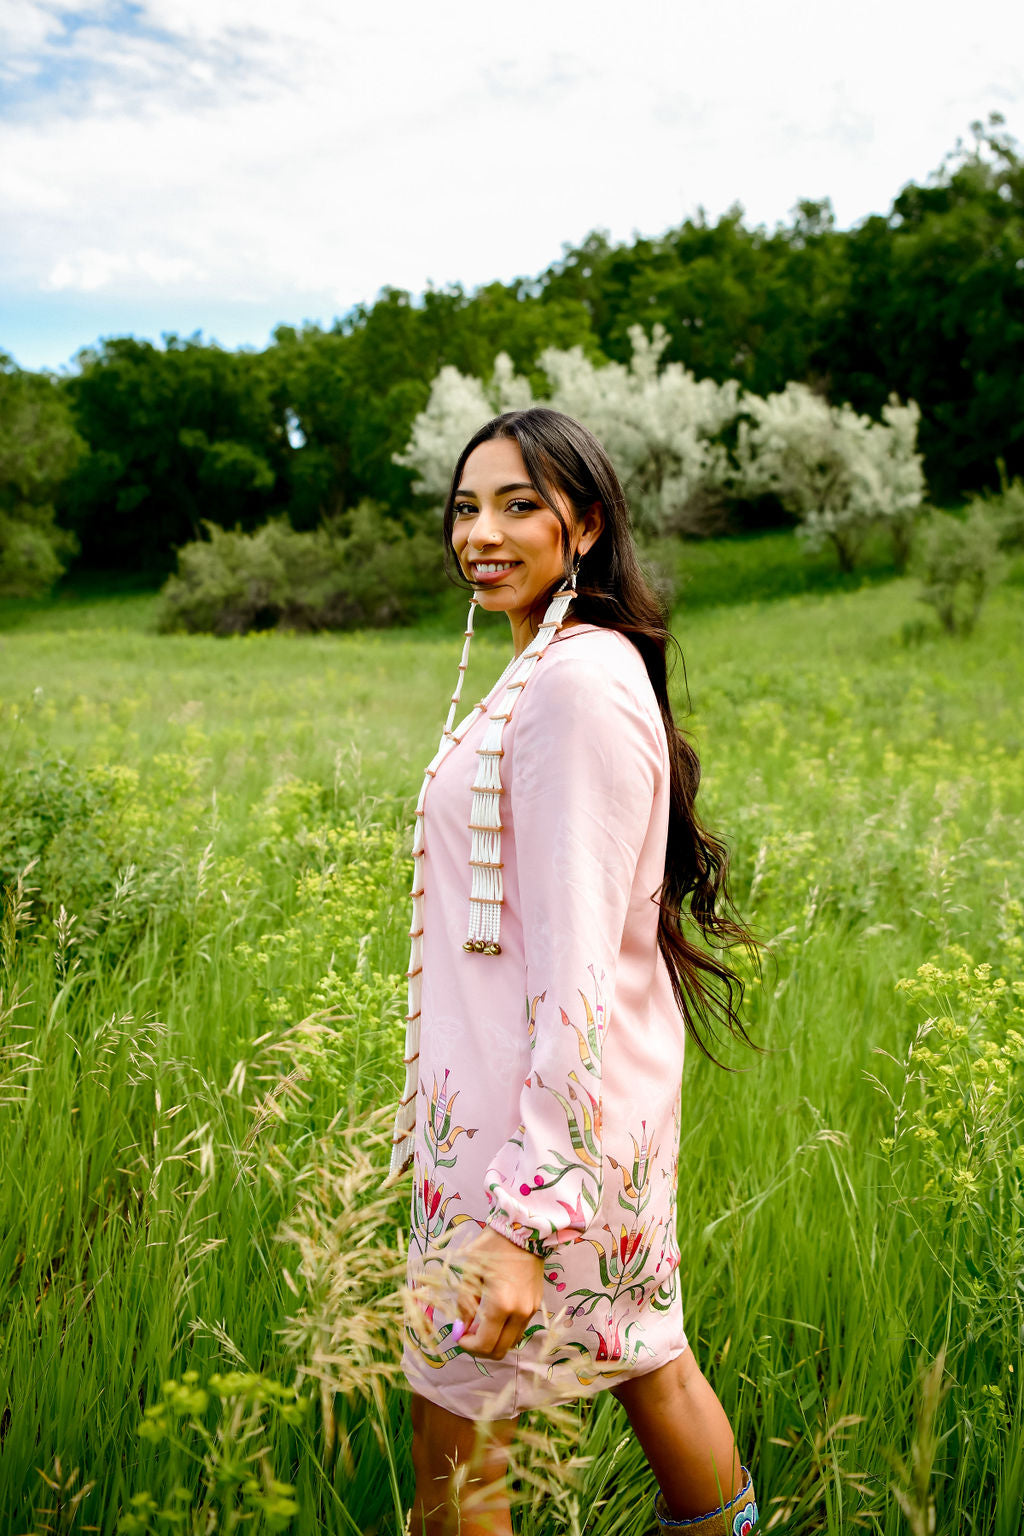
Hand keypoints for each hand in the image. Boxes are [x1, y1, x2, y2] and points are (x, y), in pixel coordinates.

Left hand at [455, 1226, 544, 1360]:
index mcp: (501, 1304)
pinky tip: (494, 1317)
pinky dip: (505, 1331)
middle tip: (467, 1335)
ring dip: (494, 1340)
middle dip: (480, 1348)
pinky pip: (519, 1328)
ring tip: (479, 1325)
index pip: (485, 1344)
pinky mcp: (536, 1304)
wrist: (523, 1229)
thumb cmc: (491, 1247)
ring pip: (511, 1342)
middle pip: (501, 1350)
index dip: (468, 1345)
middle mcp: (519, 1312)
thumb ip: (464, 1304)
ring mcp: (531, 1309)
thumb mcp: (470, 1273)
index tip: (457, 1335)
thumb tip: (461, 1327)